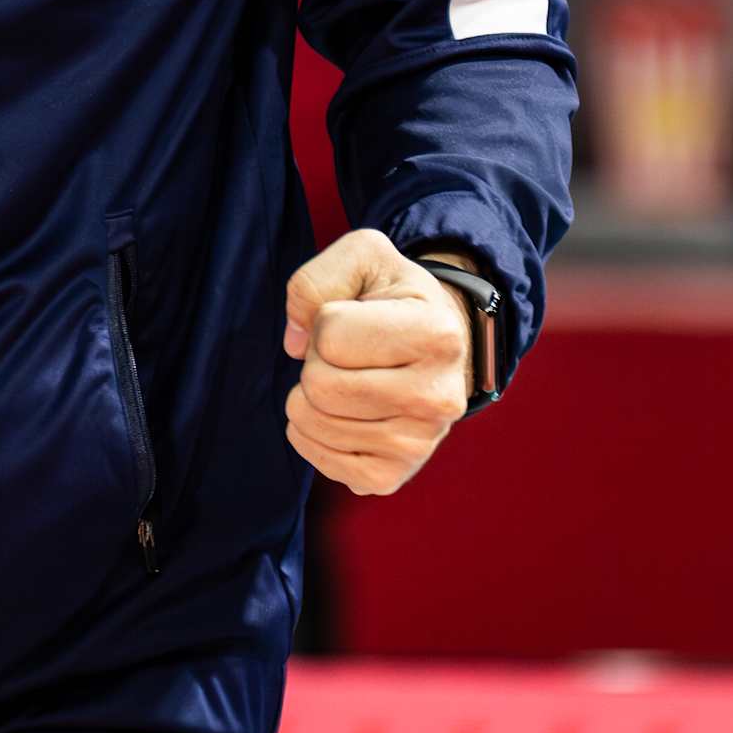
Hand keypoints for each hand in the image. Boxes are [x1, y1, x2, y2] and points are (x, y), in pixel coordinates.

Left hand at [280, 230, 470, 497]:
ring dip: (311, 396)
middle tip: (347, 354)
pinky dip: (312, 432)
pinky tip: (343, 411)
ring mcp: (418, 445)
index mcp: (437, 335)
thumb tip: (294, 343)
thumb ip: (318, 279)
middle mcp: (438, 398)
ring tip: (348, 378)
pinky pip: (318, 459)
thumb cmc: (393, 296)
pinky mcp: (393, 476)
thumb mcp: (365, 256)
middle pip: (319, 386)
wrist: (435, 346)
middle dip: (316, 361)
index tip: (356, 318)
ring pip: (313, 423)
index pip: (330, 335)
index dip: (326, 320)